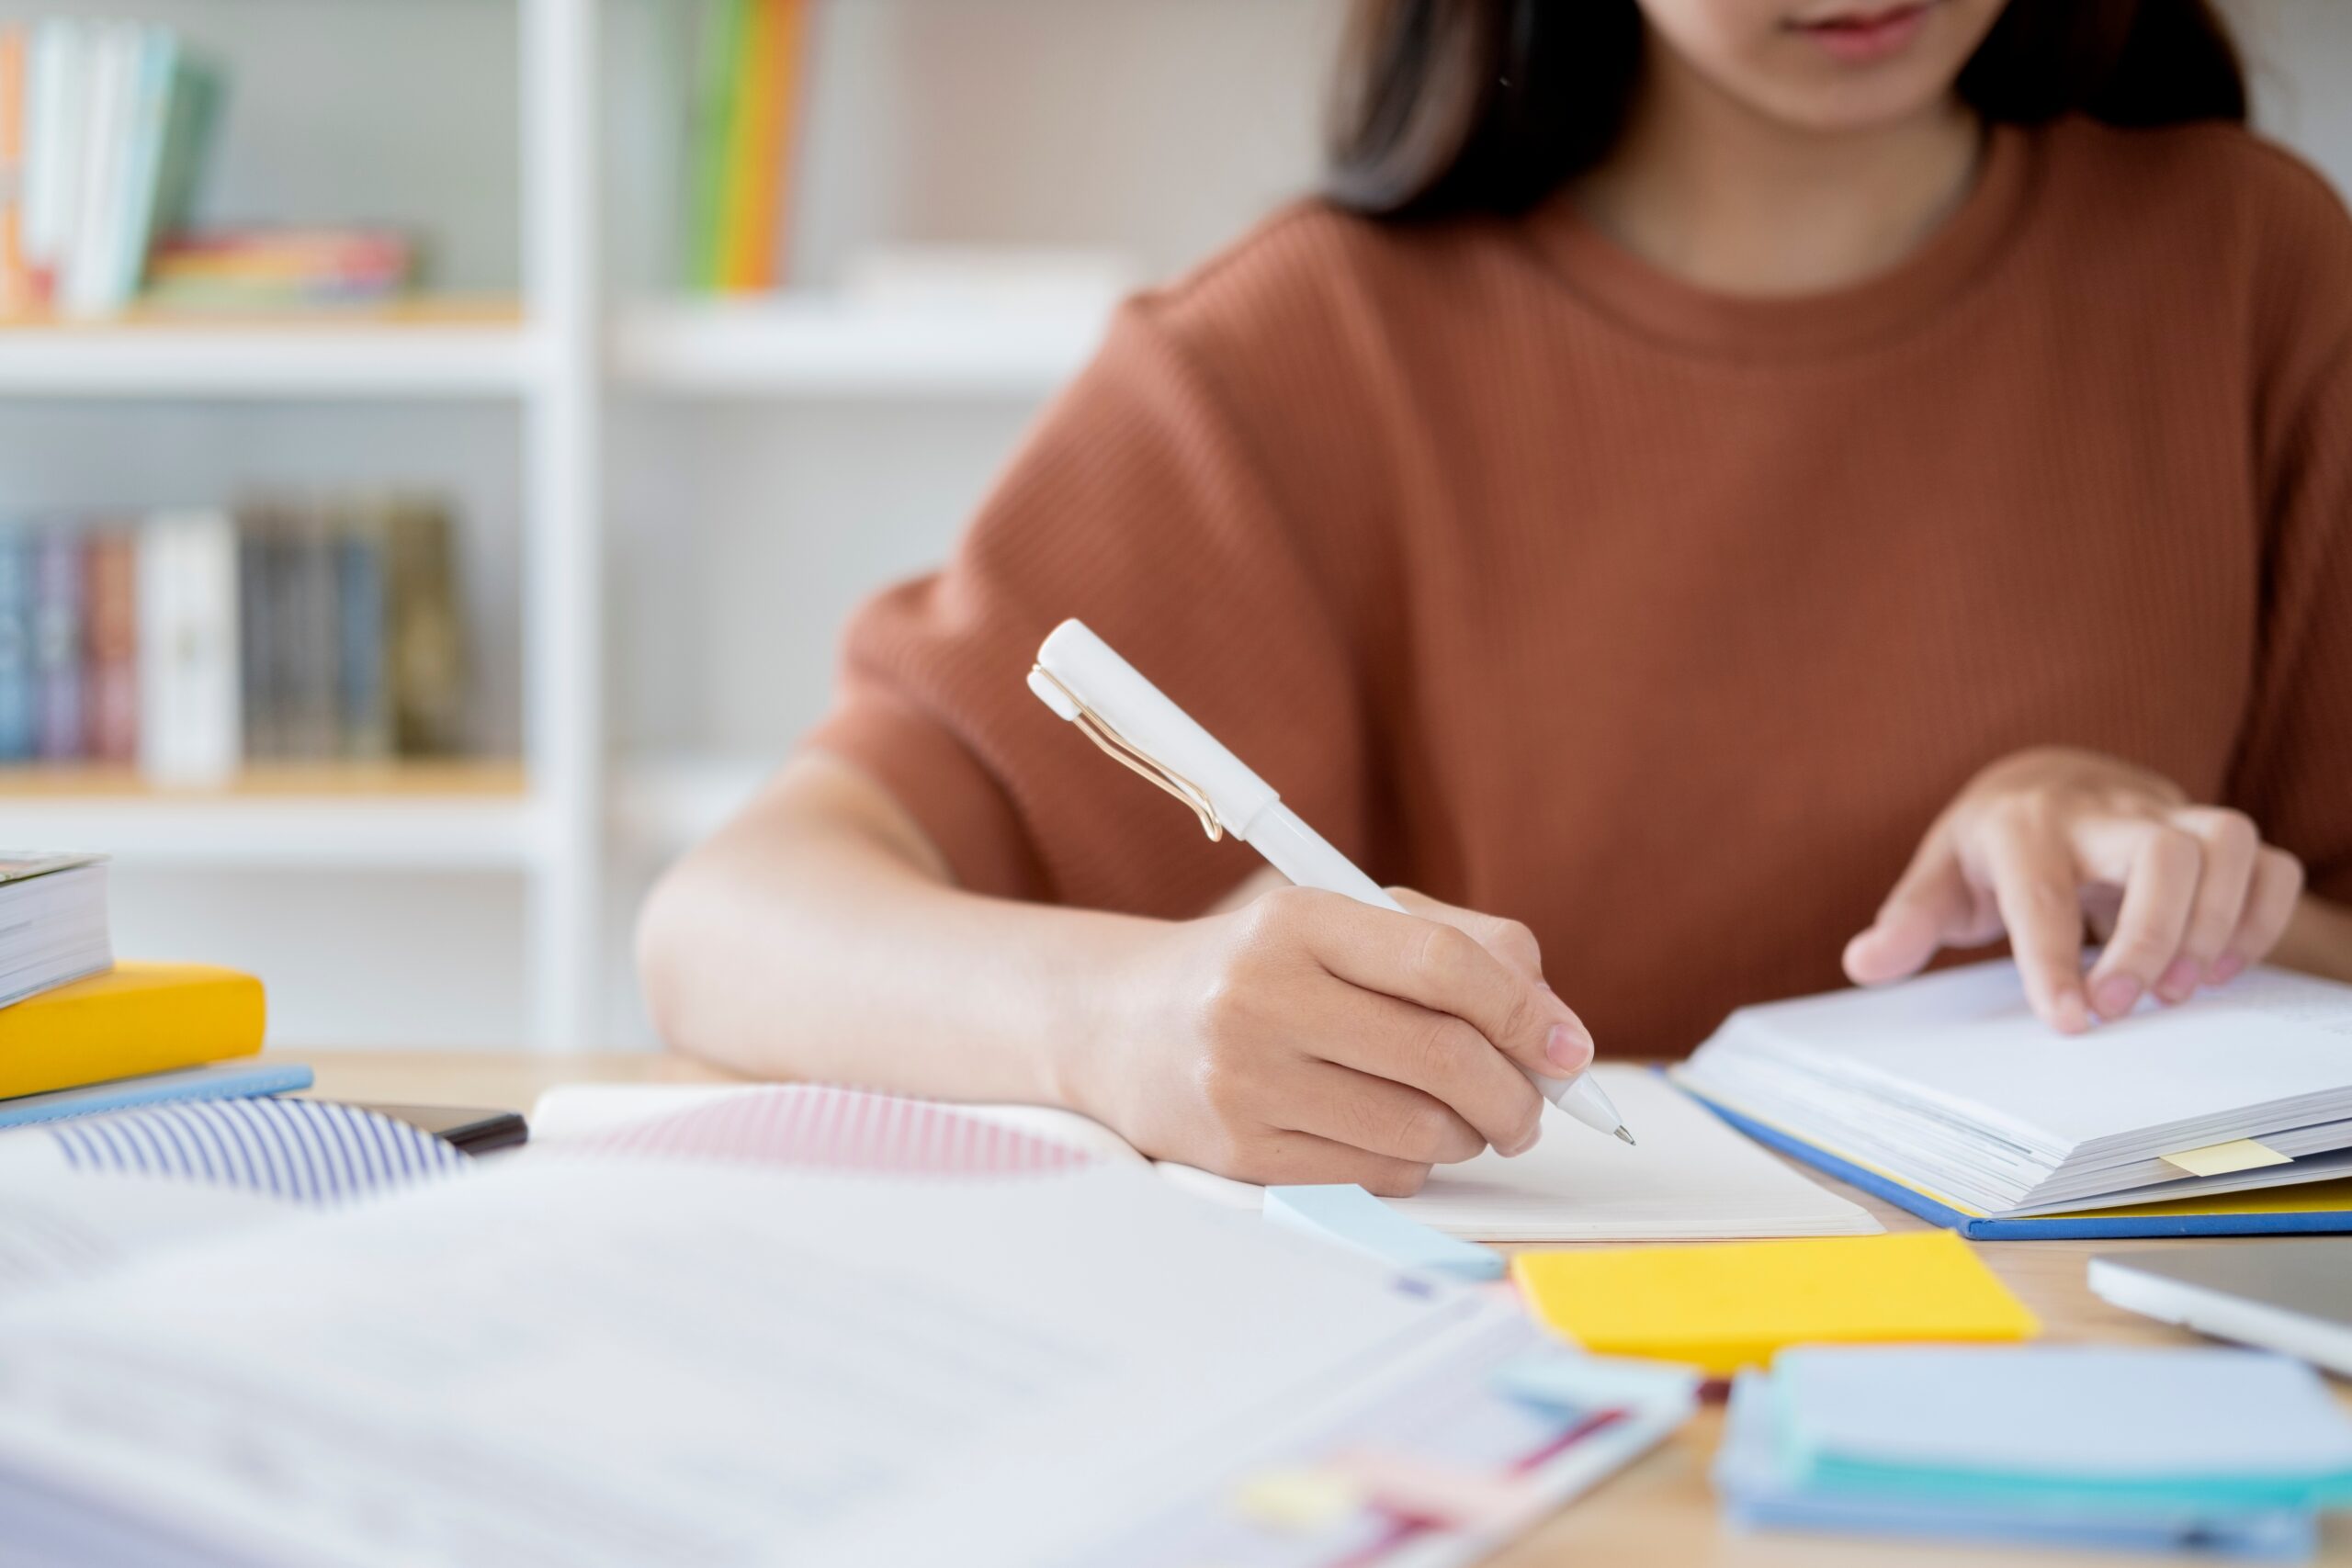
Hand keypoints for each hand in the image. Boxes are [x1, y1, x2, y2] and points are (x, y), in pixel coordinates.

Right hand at [1078, 886, 1594, 1194]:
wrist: (1120, 1025)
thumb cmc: (1259, 970)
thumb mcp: (1342, 923)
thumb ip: (1456, 946)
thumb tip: (1556, 1025)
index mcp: (1297, 921)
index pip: (1444, 965)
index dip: (1525, 1011)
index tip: (1569, 1049)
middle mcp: (1263, 996)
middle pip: (1443, 1057)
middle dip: (1515, 1094)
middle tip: (1531, 1108)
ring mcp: (1246, 1080)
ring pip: (1418, 1130)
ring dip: (1466, 1135)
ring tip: (1460, 1119)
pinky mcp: (1240, 1154)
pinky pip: (1375, 1175)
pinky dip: (1412, 1164)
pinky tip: (1392, 1138)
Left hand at [1844, 747, 2304, 1031]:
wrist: (2044, 780)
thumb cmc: (1989, 846)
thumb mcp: (1938, 877)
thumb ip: (1907, 923)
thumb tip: (1862, 963)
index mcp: (2021, 825)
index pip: (2043, 890)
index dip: (2055, 960)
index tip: (2073, 1023)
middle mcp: (2100, 812)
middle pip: (2161, 850)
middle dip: (2154, 935)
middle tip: (2130, 1008)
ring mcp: (2164, 814)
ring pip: (2225, 840)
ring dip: (2217, 922)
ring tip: (2184, 990)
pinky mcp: (2209, 831)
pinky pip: (2267, 861)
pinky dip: (2262, 917)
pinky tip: (2221, 969)